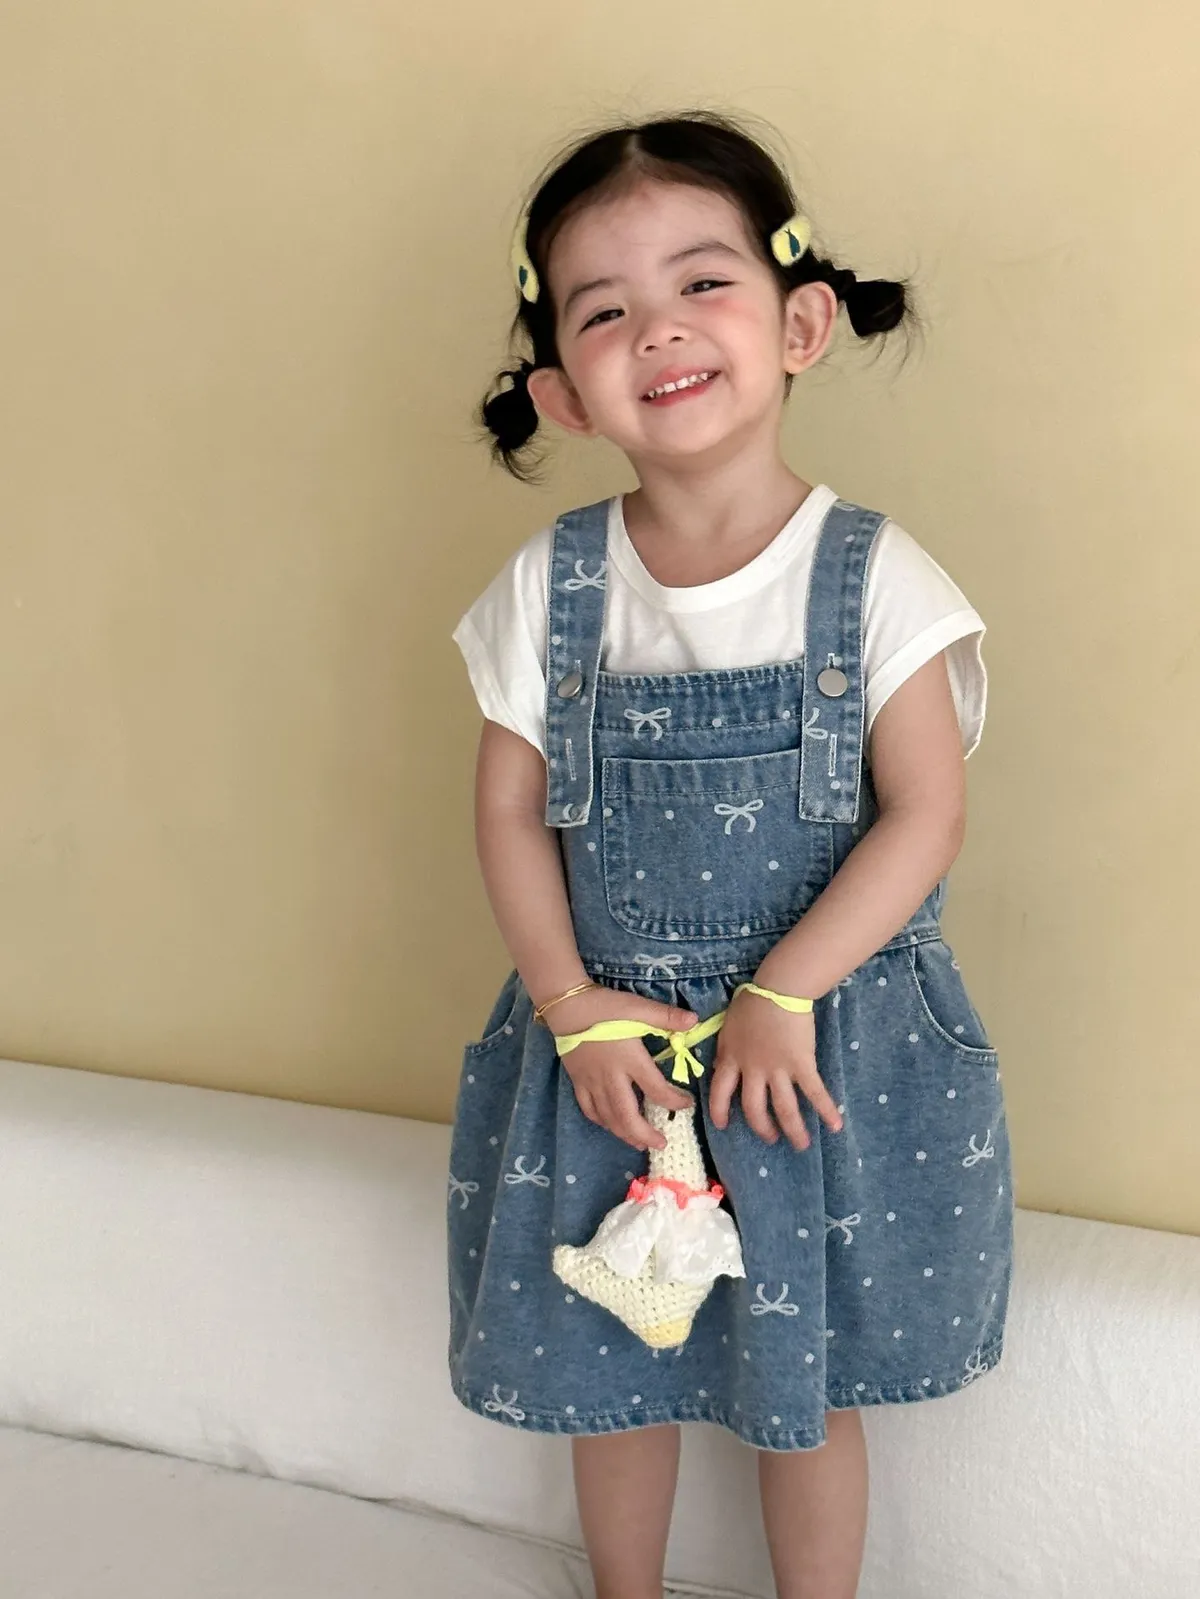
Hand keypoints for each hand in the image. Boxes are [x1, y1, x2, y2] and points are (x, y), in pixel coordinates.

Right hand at [546, 985, 696, 1151]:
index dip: (674, 1101)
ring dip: (624, 1133)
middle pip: (627, 1116)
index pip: (656, 1089)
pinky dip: (602, 1121)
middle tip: (661, 1144)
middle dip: (645, 1134)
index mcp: (629, 1060)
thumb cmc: (604, 1006)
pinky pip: (589, 1108)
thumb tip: (694, 1021)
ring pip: (607, 1117)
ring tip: (639, 1143)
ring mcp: (591, 1082)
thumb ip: (666, 1016)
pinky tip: (610, 1125)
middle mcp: (610, 1077)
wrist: (565, 1005)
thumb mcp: (637, 1007)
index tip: (687, 1105)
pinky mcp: (578, 1081)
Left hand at [708, 987, 842, 1150]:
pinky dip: (826, 1109)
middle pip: (754, 1108)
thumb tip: (719, 1069)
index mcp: (731, 1059)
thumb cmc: (752, 1003)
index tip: (723, 1125)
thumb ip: (725, 1050)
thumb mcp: (728, 1027)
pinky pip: (814, 1091)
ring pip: (784, 1108)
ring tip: (801, 1145)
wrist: (779, 990)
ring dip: (793, 1129)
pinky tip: (836, 1125)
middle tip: (771, 1138)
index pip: (719, 1092)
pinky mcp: (802, 1064)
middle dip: (762, 1128)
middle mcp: (753, 1070)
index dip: (719, 1111)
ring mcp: (778, 1070)